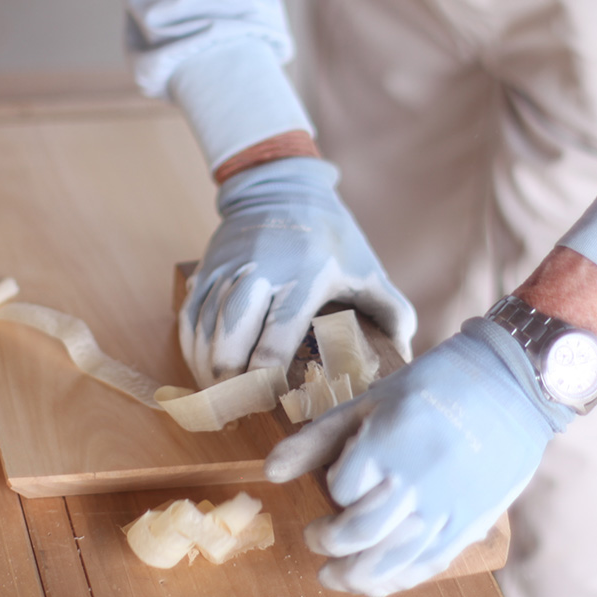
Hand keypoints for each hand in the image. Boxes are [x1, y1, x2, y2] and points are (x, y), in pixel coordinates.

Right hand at [180, 157, 415, 387]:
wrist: (282, 187)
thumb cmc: (331, 235)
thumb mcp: (367, 267)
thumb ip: (392, 311)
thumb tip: (407, 354)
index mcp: (304, 277)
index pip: (276, 338)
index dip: (267, 379)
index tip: (273, 402)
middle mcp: (260, 274)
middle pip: (230, 339)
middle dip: (230, 384)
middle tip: (242, 410)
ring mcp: (228, 272)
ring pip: (203, 333)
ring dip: (208, 374)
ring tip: (223, 404)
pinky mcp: (206, 271)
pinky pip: (190, 319)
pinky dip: (193, 352)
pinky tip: (207, 375)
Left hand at [263, 317, 573, 596]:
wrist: (511, 385)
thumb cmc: (437, 383)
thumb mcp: (374, 398)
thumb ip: (321, 436)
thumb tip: (270, 472)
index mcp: (389, 442)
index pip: (341, 487)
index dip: (334, 486)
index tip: (339, 479)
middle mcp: (416, 480)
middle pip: (357, 533)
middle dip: (327, 542)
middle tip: (316, 537)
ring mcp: (446, 507)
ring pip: (389, 562)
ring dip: (354, 576)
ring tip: (335, 574)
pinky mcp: (470, 523)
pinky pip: (426, 566)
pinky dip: (396, 580)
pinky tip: (376, 581)